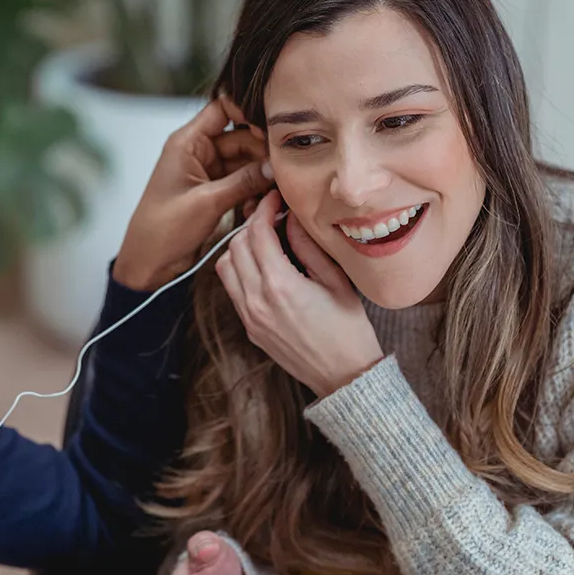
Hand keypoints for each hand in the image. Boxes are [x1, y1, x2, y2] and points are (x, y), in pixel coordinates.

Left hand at [114, 95, 273, 290]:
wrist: (150, 263)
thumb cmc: (163, 230)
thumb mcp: (207, 202)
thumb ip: (243, 181)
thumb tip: (274, 166)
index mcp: (187, 143)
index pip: (222, 108)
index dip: (248, 112)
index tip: (275, 128)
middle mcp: (198, 152)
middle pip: (241, 137)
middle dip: (262, 153)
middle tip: (282, 170)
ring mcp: (208, 171)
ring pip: (245, 161)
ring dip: (259, 176)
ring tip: (272, 193)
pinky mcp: (214, 191)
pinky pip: (242, 181)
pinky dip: (252, 191)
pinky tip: (257, 206)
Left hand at [216, 191, 383, 396]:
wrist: (343, 376)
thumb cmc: (348, 330)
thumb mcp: (336, 282)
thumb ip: (309, 246)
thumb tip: (292, 217)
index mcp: (279, 285)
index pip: (257, 233)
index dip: (264, 208)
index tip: (275, 198)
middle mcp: (256, 300)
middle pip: (235, 245)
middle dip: (251, 224)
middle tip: (272, 216)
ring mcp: (249, 316)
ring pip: (225, 266)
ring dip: (240, 247)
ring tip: (265, 240)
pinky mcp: (249, 327)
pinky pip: (232, 288)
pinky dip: (239, 270)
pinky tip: (263, 266)